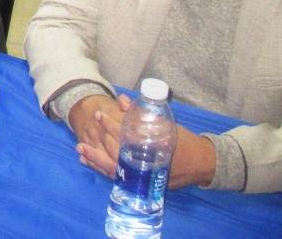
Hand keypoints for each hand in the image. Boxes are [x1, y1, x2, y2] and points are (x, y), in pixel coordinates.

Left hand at [76, 94, 216, 188]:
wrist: (202, 163)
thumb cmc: (183, 141)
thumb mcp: (165, 124)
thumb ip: (142, 113)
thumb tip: (121, 99)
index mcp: (154, 147)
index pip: (128, 135)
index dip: (111, 124)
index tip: (99, 114)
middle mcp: (148, 164)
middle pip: (118, 154)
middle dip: (99, 145)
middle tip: (83, 137)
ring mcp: (146, 176)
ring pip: (116, 170)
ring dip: (96, 161)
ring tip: (80, 152)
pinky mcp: (143, 183)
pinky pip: (119, 178)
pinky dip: (103, 170)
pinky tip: (89, 163)